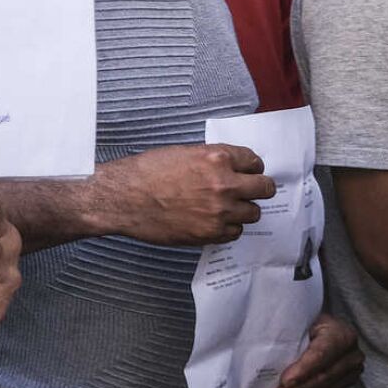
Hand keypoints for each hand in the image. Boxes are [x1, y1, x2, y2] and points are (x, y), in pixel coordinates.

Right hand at [101, 144, 273, 244]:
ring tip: (223, 208)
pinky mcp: (211, 233)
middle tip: (247, 191)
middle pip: (265, 188)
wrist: (122, 198)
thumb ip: (210, 160)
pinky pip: (235, 232)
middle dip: (257, 189)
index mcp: (216, 158)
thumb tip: (229, 168)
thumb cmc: (145, 173)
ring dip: (241, 210)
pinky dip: (227, 228)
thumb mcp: (181, 154)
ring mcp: (220, 211)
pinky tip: (211, 221)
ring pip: (253, 213)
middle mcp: (224, 184)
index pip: (254, 161)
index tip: (248, 172)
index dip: (251, 168)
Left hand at [270, 314, 362, 387]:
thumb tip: (265, 352)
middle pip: (324, 375)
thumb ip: (288, 333)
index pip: (321, 354)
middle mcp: (352, 353)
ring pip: (325, 387)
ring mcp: (352, 369)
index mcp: (341, 333)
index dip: (303, 369)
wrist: (322, 325)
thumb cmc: (307, 321)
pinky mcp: (347, 380)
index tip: (285, 381)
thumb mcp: (299, 320)